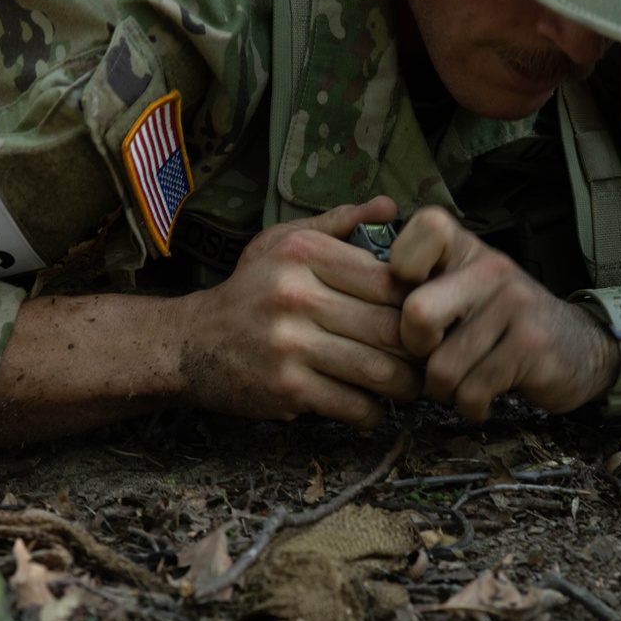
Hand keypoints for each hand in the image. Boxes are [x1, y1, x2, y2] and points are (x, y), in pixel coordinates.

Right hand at [179, 197, 422, 427]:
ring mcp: (290, 344)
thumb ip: (340, 223)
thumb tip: (391, 208)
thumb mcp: (284, 242)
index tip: (426, 316)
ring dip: (405, 385)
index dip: (418, 301)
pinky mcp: (286, 388)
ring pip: (380, 371)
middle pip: (391, 327)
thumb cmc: (249, 290)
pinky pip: (354, 406)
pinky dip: (372, 412)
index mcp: (303, 253)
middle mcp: (296, 295)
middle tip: (429, 357)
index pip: (389, 279)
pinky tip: (370, 405)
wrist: (191, 344)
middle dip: (419, 349)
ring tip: (410, 384)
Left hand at [389, 207, 617, 419]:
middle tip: (432, 354)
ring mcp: (515, 305)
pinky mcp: (531, 347)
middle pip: (417, 313)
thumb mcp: (464, 288)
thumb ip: (419, 285)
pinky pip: (471, 392)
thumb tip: (362, 305)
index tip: (411, 296)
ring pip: (441, 368)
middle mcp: (491, 267)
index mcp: (466, 248)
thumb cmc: (502, 323)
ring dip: (444, 388)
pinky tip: (483, 394)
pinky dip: (470, 405)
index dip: (401, 270)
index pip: (422, 230)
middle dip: (414, 349)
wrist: (581, 348)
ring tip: (462, 378)